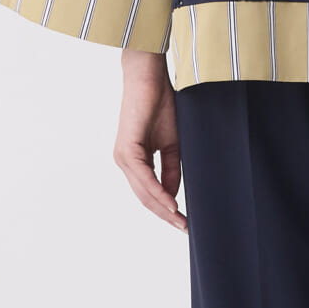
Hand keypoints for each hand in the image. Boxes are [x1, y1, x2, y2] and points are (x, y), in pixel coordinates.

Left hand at [113, 49, 184, 230]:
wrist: (150, 79)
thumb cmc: (162, 105)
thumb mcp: (173, 145)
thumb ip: (172, 170)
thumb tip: (174, 195)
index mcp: (134, 161)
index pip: (150, 193)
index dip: (167, 210)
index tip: (185, 222)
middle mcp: (125, 162)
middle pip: (145, 198)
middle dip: (166, 215)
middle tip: (185, 228)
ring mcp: (123, 157)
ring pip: (143, 192)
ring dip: (163, 209)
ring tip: (181, 220)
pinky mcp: (127, 149)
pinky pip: (144, 178)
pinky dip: (158, 191)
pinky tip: (171, 203)